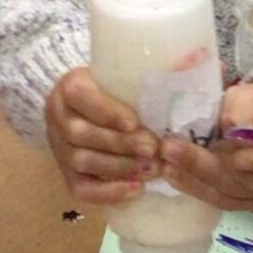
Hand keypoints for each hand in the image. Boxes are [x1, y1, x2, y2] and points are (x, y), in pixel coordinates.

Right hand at [45, 67, 158, 208]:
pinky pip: (81, 188)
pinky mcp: (65, 173)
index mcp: (69, 86)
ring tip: (151, 169)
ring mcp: (59, 148)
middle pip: (81, 134)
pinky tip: (136, 189)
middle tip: (153, 149)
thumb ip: (152, 74)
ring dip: (119, 168)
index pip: (82, 97)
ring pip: (81, 162)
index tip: (135, 123)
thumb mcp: (125, 76)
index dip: (107, 112)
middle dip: (120, 144)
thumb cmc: (116, 91)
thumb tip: (195, 60)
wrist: (91, 110)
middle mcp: (57, 117)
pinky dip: (108, 192)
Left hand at [157, 83, 252, 209]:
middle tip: (173, 148)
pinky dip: (196, 187)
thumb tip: (232, 122)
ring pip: (232, 193)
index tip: (236, 155)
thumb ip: (246, 107)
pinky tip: (172, 174)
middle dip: (208, 164)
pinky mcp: (248, 202)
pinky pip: (222, 200)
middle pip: (251, 180)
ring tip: (165, 159)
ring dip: (195, 177)